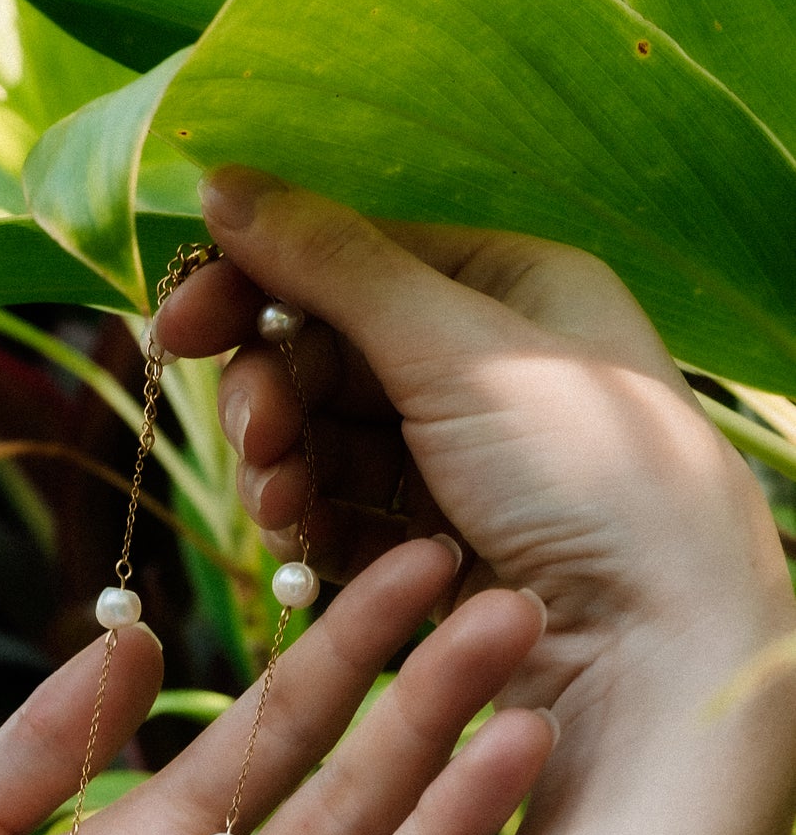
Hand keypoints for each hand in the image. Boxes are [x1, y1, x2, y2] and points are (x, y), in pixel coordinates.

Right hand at [156, 170, 794, 716]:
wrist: (656, 651)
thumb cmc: (590, 479)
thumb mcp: (457, 350)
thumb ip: (330, 267)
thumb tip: (220, 182)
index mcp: (513, 286)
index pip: (350, 262)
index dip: (257, 290)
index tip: (178, 329)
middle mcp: (487, 367)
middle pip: (324, 358)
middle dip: (274, 399)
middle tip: (259, 444)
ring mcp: (461, 464)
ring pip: (322, 445)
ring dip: (284, 472)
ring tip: (284, 511)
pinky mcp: (440, 549)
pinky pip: (341, 519)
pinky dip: (312, 531)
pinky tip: (306, 554)